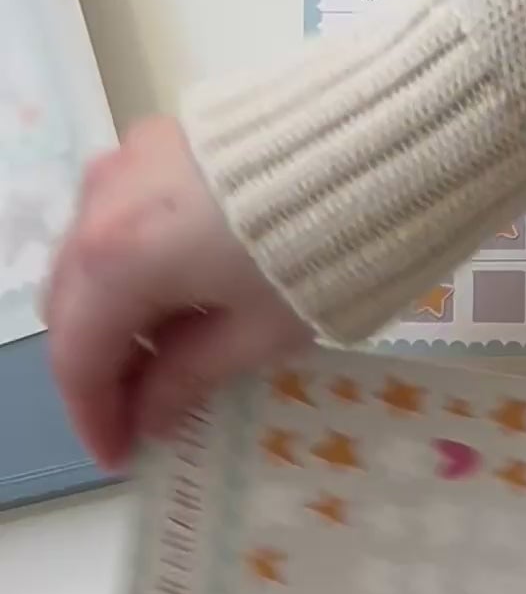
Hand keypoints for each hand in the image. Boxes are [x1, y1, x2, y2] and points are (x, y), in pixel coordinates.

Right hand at [45, 116, 309, 467]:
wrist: (382, 142)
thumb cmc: (326, 248)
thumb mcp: (260, 332)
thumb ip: (190, 377)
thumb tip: (149, 416)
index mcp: (114, 259)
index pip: (77, 358)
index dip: (95, 417)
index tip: (122, 455)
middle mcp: (100, 201)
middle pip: (74, 302)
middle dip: (102, 364)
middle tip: (146, 410)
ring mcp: (127, 159)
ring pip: (92, 253)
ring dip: (118, 308)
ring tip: (172, 352)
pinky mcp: (163, 137)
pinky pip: (123, 211)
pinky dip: (137, 260)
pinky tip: (185, 289)